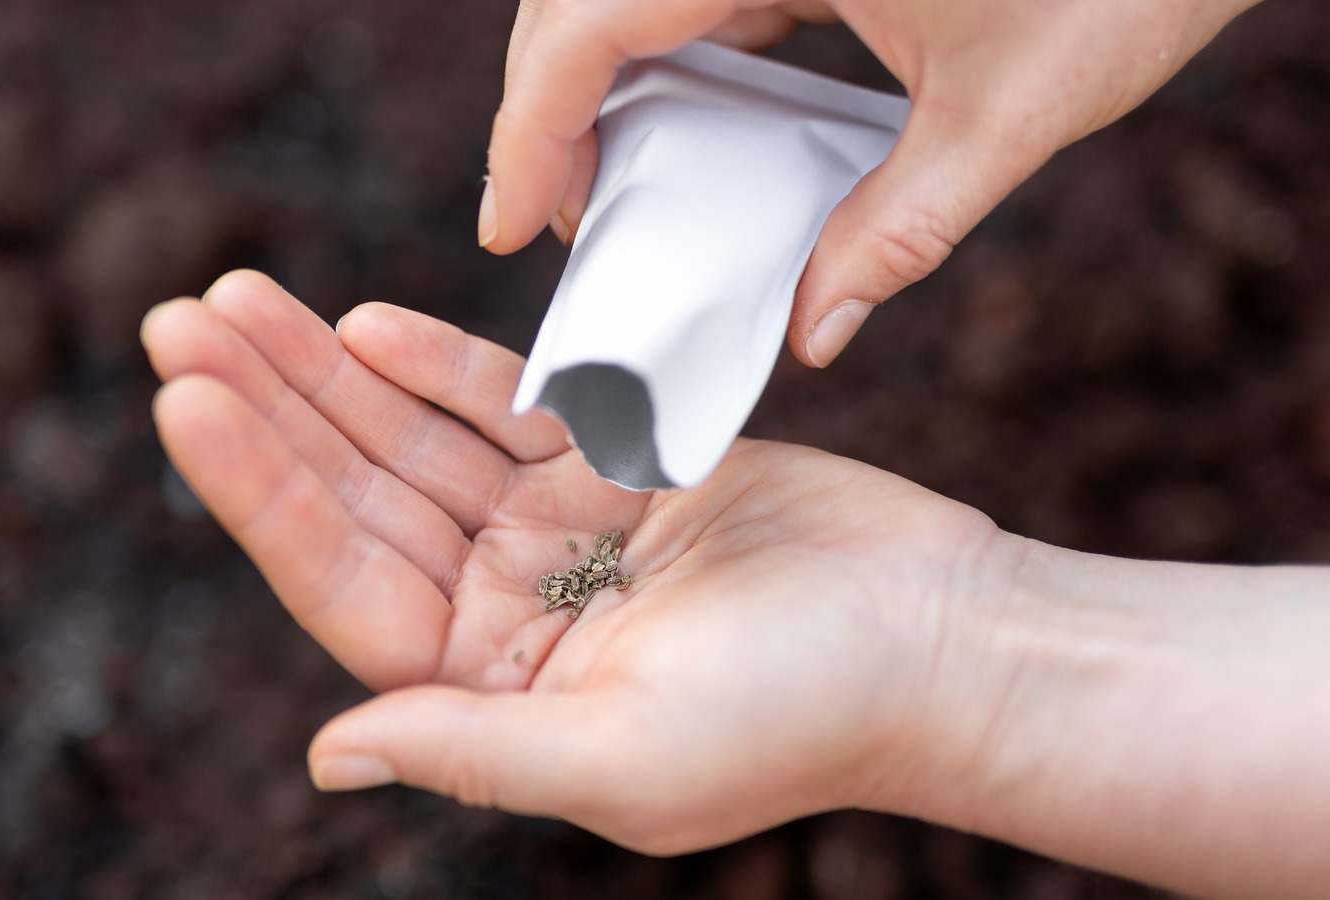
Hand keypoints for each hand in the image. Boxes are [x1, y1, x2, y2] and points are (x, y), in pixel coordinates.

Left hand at [141, 270, 1013, 852]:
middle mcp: (508, 609)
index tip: (184, 406)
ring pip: (414, 436)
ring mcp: (558, 530)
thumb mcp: (627, 757)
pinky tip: (358, 326)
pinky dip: (437, 364)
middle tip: (174, 321)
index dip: (259, 494)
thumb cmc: (804, 716)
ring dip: (326, 369)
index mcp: (493, 692)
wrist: (944, 638)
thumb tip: (327, 755)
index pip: (344, 583)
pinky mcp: (617, 462)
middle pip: (359, 495)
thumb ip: (471, 750)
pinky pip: (506, 402)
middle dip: (267, 409)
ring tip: (235, 301)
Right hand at [483, 0, 1258, 366]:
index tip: (505, 225)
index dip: (526, 128)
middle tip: (561, 221)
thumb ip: (899, 229)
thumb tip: (813, 334)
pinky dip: (675, 45)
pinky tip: (692, 119)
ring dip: (606, 76)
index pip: (587, 22)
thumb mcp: (1009, 115)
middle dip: (551, 109)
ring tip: (614, 184)